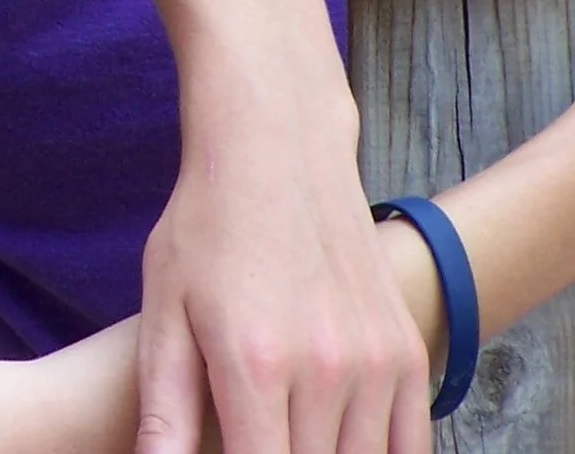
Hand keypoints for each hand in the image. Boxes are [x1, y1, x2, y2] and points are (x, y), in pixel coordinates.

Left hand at [135, 77, 431, 453]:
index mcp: (254, 366)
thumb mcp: (163, 313)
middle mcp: (325, 370)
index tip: (226, 452)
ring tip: (281, 425)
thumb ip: (164, 410)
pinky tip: (335, 440)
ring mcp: (377, 363)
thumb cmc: (206, 230)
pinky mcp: (408, 354)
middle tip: (249, 429)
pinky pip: (411, 446)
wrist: (277, 151)